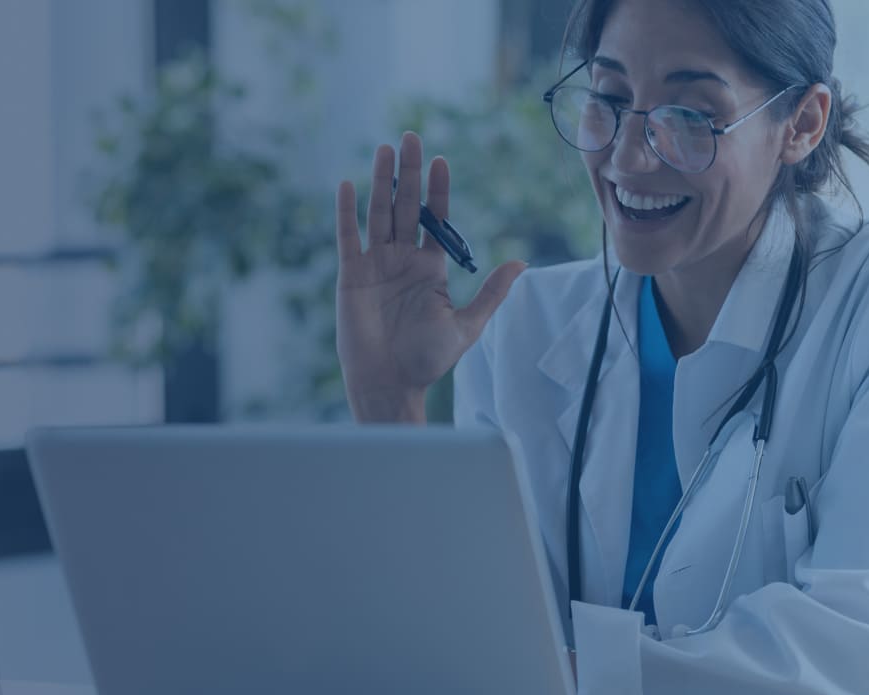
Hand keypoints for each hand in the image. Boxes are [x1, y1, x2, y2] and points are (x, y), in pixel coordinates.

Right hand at [335, 132, 525, 421]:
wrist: (390, 383)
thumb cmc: (428, 360)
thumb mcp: (468, 325)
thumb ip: (491, 292)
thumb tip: (522, 264)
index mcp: (430, 268)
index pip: (434, 219)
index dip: (437, 190)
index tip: (441, 161)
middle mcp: (402, 260)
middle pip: (405, 206)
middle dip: (409, 172)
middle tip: (411, 137)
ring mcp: (375, 265)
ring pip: (378, 213)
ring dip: (380, 181)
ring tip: (385, 150)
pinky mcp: (351, 275)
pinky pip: (348, 237)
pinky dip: (347, 211)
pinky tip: (349, 184)